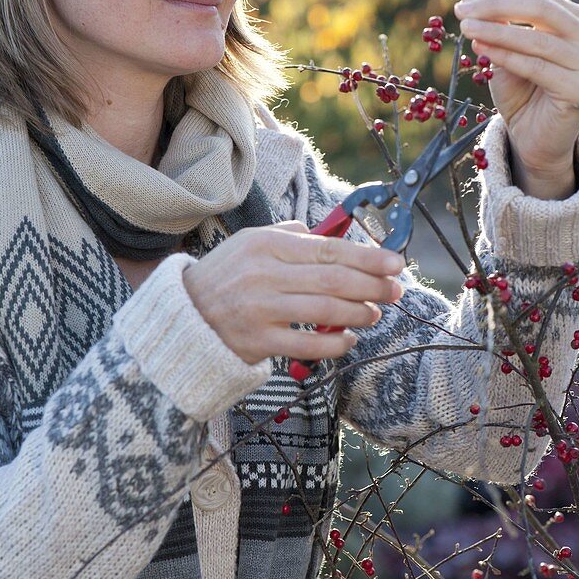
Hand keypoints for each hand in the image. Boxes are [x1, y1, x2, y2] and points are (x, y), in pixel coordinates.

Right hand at [182, 221, 404, 364]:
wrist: (182, 317)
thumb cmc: (223, 278)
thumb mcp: (247, 243)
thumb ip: (288, 235)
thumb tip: (327, 234)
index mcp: (266, 245)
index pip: (329, 249)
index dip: (368, 257)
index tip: (396, 262)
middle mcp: (265, 275)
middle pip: (334, 279)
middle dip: (373, 285)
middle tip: (396, 290)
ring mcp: (261, 310)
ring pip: (326, 310)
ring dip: (360, 313)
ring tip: (375, 313)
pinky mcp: (258, 342)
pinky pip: (308, 344)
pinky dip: (335, 343)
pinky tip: (349, 340)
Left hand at [454, 0, 578, 195]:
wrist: (533, 138)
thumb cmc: (520, 92)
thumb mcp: (506, 52)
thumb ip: (500, 26)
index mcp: (575, 20)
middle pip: (540, 8)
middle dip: (496, 5)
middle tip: (462, 9)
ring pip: (536, 39)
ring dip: (496, 30)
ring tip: (466, 28)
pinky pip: (536, 67)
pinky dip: (506, 55)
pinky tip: (480, 48)